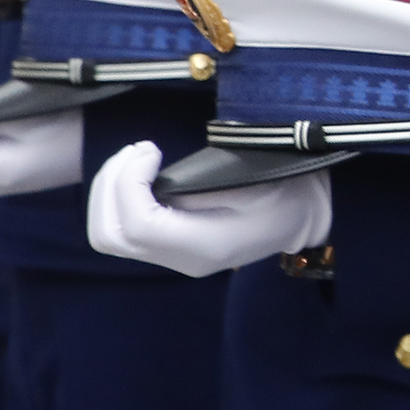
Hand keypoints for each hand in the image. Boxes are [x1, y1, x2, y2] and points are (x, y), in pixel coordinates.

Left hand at [85, 142, 329, 276]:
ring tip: (137, 156)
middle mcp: (180, 260)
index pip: (138, 226)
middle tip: (139, 150)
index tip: (152, 149)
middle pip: (109, 236)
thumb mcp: (253, 180)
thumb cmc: (285, 191)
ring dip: (109, 190)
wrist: (302, 215)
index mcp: (203, 246)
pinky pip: (120, 228)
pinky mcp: (167, 247)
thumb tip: (153, 180)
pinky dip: (118, 196)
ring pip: (106, 235)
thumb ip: (200, 186)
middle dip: (110, 185)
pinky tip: (141, 172)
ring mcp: (171, 258)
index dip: (129, 183)